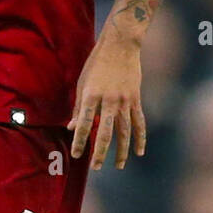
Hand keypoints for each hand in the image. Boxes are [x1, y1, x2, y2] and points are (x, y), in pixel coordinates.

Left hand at [69, 34, 146, 170]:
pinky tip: (139, 152)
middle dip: (100, 152)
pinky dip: (140, 138)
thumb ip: (79, 107)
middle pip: (105, 133)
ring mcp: (125, 101)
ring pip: (124, 132)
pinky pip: (139, 123)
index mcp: (91, 95)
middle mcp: (109, 101)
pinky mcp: (136, 99)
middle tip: (95, 167)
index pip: (84, 124)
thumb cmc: (97, 63)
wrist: (121, 45)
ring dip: (121, 151)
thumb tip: (72, 127)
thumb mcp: (82, 83)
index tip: (76, 155)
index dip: (79, 141)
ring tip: (118, 166)